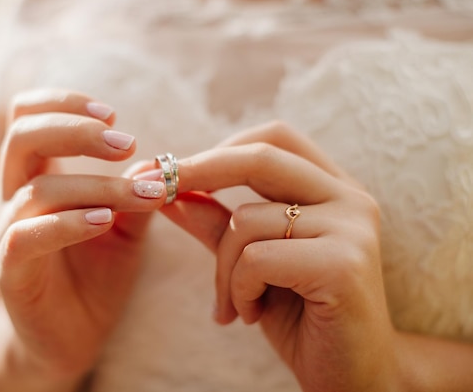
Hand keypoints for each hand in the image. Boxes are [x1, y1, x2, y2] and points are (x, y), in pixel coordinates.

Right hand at [0, 89, 165, 382]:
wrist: (72, 337)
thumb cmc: (96, 275)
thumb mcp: (126, 230)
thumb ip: (137, 196)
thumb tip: (159, 163)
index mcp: (36, 177)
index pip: (27, 115)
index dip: (64, 104)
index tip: (113, 116)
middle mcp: (13, 197)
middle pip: (23, 136)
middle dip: (77, 131)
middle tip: (127, 143)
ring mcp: (5, 232)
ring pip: (37, 189)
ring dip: (97, 186)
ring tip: (143, 193)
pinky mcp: (10, 271)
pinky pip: (26, 236)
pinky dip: (68, 223)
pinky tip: (105, 221)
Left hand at [163, 122, 397, 391]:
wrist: (352, 378)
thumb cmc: (300, 316)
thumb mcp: (250, 262)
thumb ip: (216, 222)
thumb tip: (169, 190)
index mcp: (333, 189)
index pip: (274, 138)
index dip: (220, 148)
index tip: (170, 170)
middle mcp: (349, 199)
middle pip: (260, 156)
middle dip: (198, 171)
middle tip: (154, 194)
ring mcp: (351, 228)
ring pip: (246, 219)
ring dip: (222, 268)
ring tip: (234, 304)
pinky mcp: (343, 263)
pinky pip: (256, 258)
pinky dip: (238, 288)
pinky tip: (249, 314)